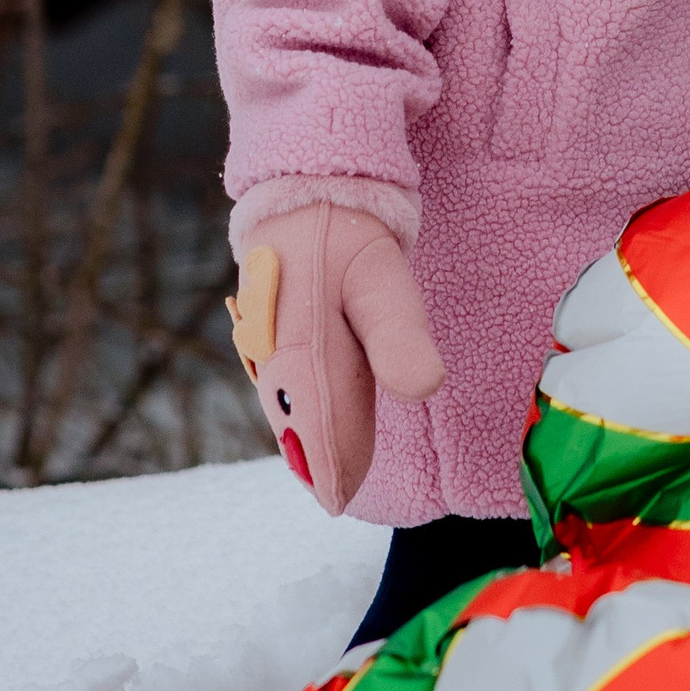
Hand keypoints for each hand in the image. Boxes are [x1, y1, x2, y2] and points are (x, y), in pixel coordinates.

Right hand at [226, 203, 444, 512]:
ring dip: (304, 437)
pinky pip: (280, 382)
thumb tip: (423, 390)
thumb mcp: (382, 276)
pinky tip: (307, 425)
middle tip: (337, 499)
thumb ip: (399, 334)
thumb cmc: (348, 234)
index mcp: (298, 347)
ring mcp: (266, 342)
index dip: (328, 463)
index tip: (340, 499)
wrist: (306, 190)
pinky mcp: (268, 330)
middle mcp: (273, 352)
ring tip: (324, 477)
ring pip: (284, 402)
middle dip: (316, 459)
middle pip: (294, 419)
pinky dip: (295, 409)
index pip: (313, 422)